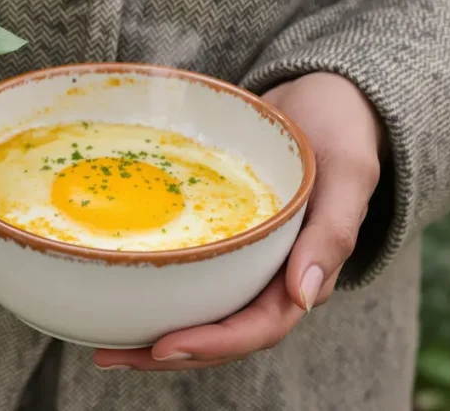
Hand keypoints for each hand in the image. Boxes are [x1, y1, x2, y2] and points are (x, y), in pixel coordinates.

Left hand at [94, 72, 384, 369]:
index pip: (258, 327)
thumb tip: (303, 297)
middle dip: (166, 352)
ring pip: (198, 310)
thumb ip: (333, 232)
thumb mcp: (348, 173)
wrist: (323, 94)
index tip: (163, 347)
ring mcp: (244, 258)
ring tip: (102, 345)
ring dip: (152, 332)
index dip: (213, 344)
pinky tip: (113, 284)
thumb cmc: (342, 128)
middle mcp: (271, 275)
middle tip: (109, 356)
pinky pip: (186, 270)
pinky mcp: (220, 236)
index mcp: (306, 271)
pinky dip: (153, 285)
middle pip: (218, 332)